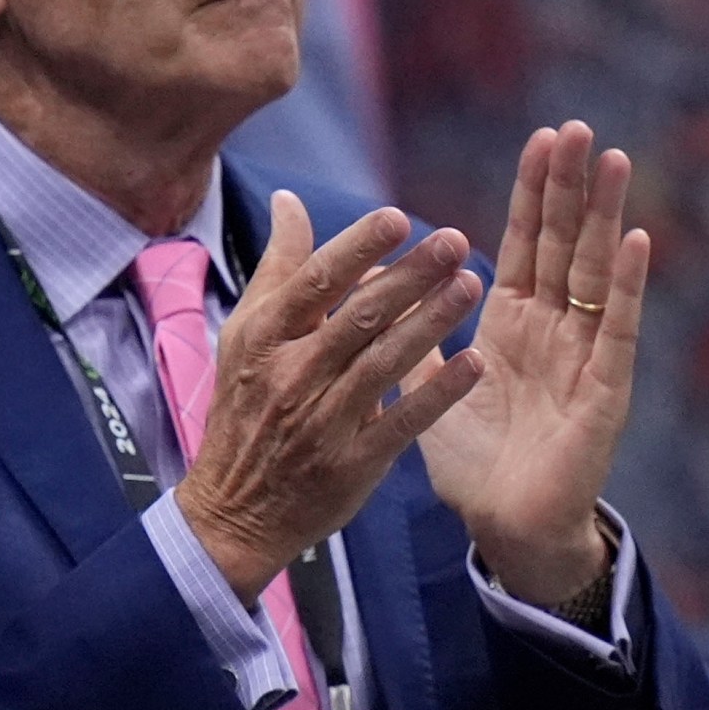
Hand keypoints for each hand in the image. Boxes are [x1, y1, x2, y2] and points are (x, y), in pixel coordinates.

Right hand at [175, 193, 487, 603]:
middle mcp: (291, 375)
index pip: (313, 283)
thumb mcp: (246, 335)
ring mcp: (322, 420)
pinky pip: (402, 422)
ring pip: (383, 363)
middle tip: (455, 241)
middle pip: (357, 317)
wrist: (234, 508)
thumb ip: (278, 268)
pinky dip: (438, 392)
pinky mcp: (351, 463)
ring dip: (431, 323)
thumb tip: (291, 201)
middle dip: (409, 277)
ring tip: (470, 285)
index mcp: (264, 338)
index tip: (397, 218)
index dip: (356, 249)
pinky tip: (475, 364)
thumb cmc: (245, 409)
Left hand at [401, 123, 643, 601]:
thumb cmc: (469, 459)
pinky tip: (638, 241)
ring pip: (597, 273)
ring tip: (614, 160)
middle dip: (571, 187)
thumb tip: (371, 277)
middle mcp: (553, 330)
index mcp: (510, 323)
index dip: (533, 193)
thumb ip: (406, 328)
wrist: (502, 525)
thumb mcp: (425, 381)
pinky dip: (631, 286)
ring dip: (605, 216)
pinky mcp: (603, 391)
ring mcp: (583, 356)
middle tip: (579, 127)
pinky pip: (620, 330)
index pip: (524, 243)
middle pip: (564, 244)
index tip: (540, 138)